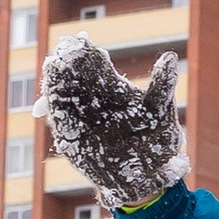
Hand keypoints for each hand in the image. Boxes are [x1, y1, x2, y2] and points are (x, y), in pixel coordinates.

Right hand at [42, 36, 184, 211]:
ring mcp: (78, 117)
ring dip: (53, 83)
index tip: (80, 38)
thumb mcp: (161, 114)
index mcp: (112, 87)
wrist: (144, 180)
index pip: (91, 61)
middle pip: (71, 75)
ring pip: (59, 94)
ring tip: (52, 70)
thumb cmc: (156, 144)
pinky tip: (48, 100)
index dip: (83, 49)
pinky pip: (56, 119)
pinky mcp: (69, 137)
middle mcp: (92, 99)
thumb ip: (161, 86)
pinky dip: (50, 108)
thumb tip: (169, 57)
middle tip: (61, 52)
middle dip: (64, 63)